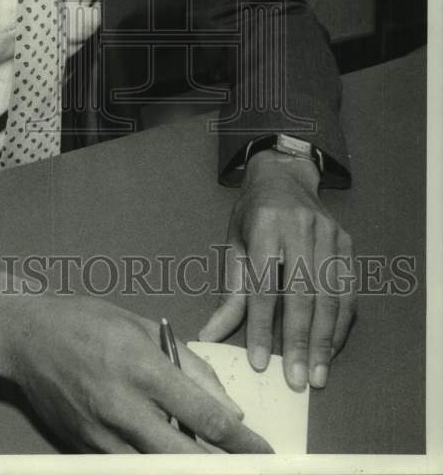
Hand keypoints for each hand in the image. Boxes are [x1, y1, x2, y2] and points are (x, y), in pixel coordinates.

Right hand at [0, 270, 272, 452]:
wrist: (25, 336)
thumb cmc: (87, 322)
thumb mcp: (144, 328)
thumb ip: (189, 367)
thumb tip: (229, 408)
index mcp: (141, 367)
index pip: (203, 415)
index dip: (240, 441)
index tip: (262, 451)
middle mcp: (121, 405)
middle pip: (183, 457)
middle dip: (220, 466)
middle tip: (246, 469)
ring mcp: (99, 433)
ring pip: (154, 471)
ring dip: (184, 467)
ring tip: (207, 461)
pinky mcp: (83, 449)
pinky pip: (127, 468)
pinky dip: (150, 464)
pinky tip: (165, 453)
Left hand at [199, 150, 355, 391]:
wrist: (285, 177)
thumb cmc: (253, 215)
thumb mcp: (234, 245)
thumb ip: (229, 294)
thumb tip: (209, 335)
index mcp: (265, 225)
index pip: (264, 285)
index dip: (262, 326)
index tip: (260, 362)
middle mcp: (301, 227)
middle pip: (302, 294)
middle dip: (299, 341)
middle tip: (296, 380)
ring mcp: (329, 234)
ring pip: (330, 296)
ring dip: (325, 341)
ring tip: (317, 375)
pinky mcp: (347, 243)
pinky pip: (348, 291)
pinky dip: (341, 324)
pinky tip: (332, 348)